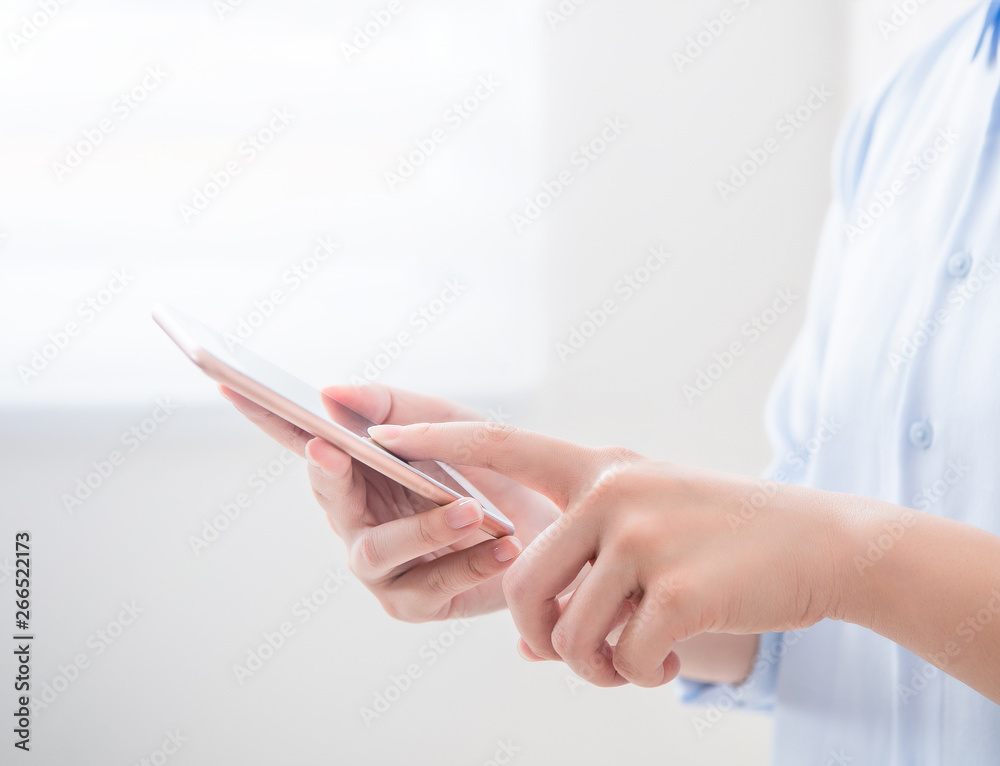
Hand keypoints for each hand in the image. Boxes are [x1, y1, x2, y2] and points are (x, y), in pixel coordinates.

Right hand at [221, 384, 559, 620]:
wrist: (547, 527)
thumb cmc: (490, 472)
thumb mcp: (450, 425)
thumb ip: (395, 408)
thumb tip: (331, 391)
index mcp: (359, 471)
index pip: (305, 442)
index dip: (266, 418)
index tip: (233, 387)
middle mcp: (358, 519)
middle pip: (328, 497)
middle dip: (328, 472)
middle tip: (332, 446)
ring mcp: (381, 565)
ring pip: (375, 550)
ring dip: (423, 529)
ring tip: (470, 511)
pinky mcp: (413, 602)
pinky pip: (430, 586)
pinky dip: (467, 563)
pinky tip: (501, 545)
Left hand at [367, 421, 852, 686]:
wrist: (826, 544)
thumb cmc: (728, 540)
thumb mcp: (651, 529)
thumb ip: (586, 567)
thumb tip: (529, 642)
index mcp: (602, 470)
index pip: (503, 445)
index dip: (440, 443)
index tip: (377, 430)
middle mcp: (614, 492)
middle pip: (521, 583)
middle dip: (540, 636)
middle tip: (577, 653)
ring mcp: (645, 535)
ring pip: (569, 632)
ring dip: (595, 667)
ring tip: (636, 658)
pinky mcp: (679, 586)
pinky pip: (621, 658)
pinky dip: (638, 676)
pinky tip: (669, 661)